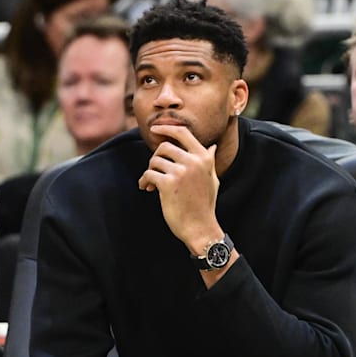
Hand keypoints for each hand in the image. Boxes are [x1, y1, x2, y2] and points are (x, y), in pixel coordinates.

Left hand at [137, 125, 221, 252]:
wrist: (200, 228)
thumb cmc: (204, 205)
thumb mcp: (212, 179)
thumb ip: (209, 161)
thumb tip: (211, 146)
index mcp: (203, 158)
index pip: (183, 133)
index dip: (166, 128)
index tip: (154, 129)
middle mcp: (193, 162)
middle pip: (164, 146)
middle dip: (156, 157)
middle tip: (154, 170)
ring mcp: (180, 172)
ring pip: (154, 161)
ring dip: (150, 171)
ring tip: (150, 183)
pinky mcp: (167, 184)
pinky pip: (148, 174)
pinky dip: (143, 181)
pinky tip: (145, 188)